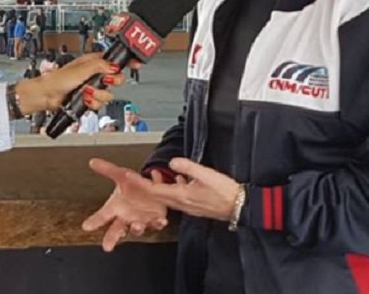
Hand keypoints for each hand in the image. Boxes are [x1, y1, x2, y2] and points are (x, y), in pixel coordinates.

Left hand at [15, 53, 141, 113]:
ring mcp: (92, 87)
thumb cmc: (57, 80)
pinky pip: (99, 103)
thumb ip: (99, 66)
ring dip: (98, 95)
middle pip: (116, 78)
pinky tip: (84, 99)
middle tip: (104, 81)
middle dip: (110, 82)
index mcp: (93, 62)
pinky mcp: (89, 99)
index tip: (136, 63)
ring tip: (86, 92)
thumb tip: (113, 66)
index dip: (125, 62)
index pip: (114, 60)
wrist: (46, 96)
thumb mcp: (80, 69)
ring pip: (108, 93)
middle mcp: (94, 74)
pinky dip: (92, 103)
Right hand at [83, 159, 168, 251]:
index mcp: (116, 207)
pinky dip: (159, 222)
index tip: (86, 226)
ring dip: (136, 228)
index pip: (103, 215)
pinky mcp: (155, 220)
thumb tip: (92, 161)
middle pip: (117, 230)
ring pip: (137, 228)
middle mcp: (127, 217)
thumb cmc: (133, 186)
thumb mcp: (121, 175)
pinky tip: (161, 219)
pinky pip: (157, 223)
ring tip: (136, 224)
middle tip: (107, 245)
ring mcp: (141, 220)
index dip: (94, 221)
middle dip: (112, 238)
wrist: (152, 189)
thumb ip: (108, 170)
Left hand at [121, 157, 240, 221]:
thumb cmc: (225, 192)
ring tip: (154, 175)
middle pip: (157, 194)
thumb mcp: (206, 174)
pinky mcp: (195, 206)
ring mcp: (188, 206)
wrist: (241, 207)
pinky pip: (178, 197)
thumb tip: (172, 162)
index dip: (140, 183)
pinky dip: (173, 188)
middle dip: (145, 185)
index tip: (127, 177)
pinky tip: (178, 180)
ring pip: (167, 196)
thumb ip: (187, 167)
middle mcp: (182, 203)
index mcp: (181, 196)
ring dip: (159, 186)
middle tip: (134, 177)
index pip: (154, 190)